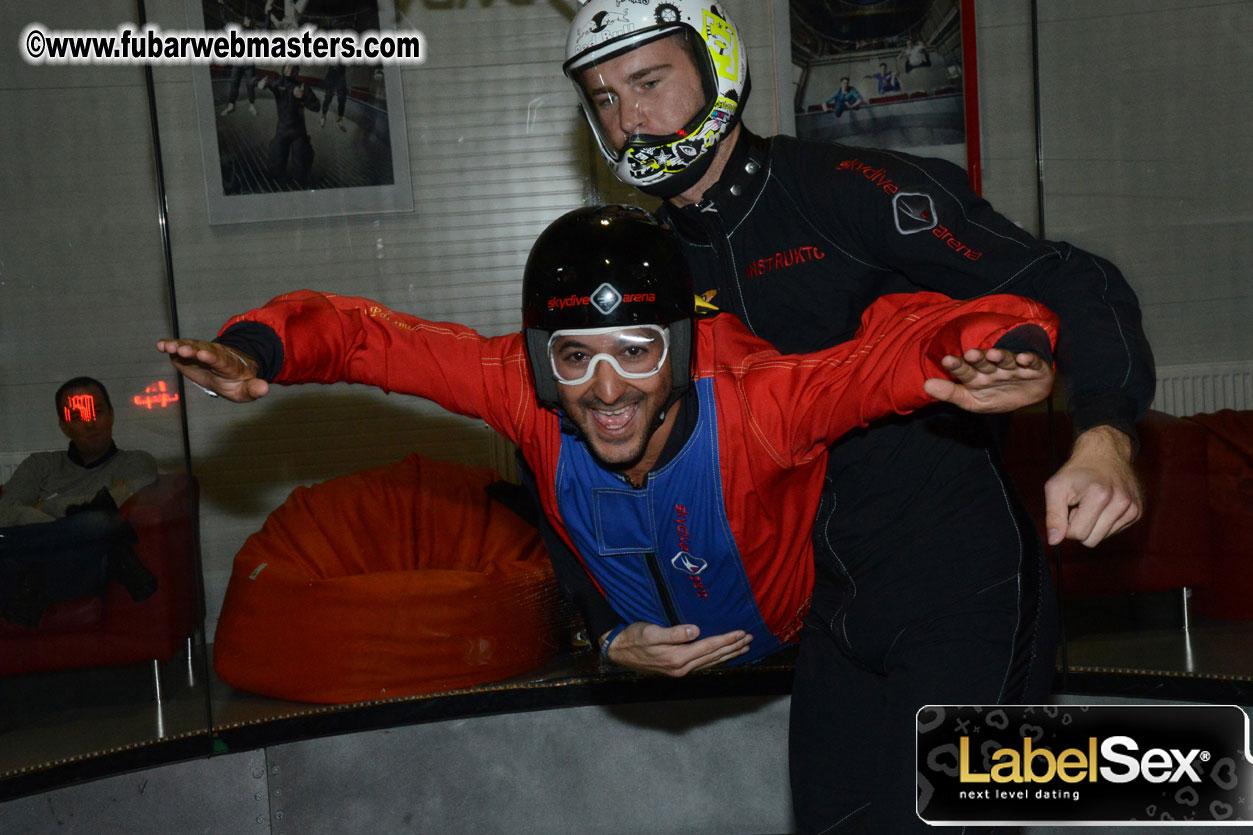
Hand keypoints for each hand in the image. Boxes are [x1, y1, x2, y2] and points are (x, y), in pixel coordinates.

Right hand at [155, 338, 269, 401]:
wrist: (231, 373)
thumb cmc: (239, 382)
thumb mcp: (248, 389)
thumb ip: (255, 389)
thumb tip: (264, 388)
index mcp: (229, 365)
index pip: (221, 360)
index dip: (212, 357)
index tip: (204, 354)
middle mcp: (214, 355)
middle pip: (203, 350)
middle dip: (193, 349)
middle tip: (182, 349)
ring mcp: (199, 353)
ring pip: (190, 347)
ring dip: (178, 346)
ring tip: (166, 346)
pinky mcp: (188, 355)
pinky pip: (179, 350)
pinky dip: (170, 346)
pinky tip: (160, 345)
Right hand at [603, 623, 752, 676]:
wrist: (619, 651)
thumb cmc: (633, 638)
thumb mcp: (651, 632)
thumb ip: (674, 633)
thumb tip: (695, 630)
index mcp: (677, 658)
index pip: (708, 647)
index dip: (726, 639)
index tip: (741, 632)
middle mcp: (682, 668)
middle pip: (713, 656)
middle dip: (733, 647)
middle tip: (750, 639)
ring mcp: (680, 670)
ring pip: (711, 662)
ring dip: (728, 654)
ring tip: (743, 647)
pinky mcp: (677, 669)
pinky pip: (703, 664)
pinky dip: (716, 659)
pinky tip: (722, 656)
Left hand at [924, 348, 1053, 412]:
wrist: (1029, 396)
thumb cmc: (996, 396)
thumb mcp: (972, 401)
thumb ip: (951, 394)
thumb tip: (926, 385)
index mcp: (976, 376)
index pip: (964, 370)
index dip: (957, 366)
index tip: (946, 360)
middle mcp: (993, 368)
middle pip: (984, 362)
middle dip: (978, 358)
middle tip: (970, 354)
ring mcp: (1013, 367)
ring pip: (1005, 359)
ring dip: (1000, 356)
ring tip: (994, 354)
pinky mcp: (1034, 367)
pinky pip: (1031, 362)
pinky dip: (1028, 360)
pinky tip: (1023, 358)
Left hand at [1044, 425, 1142, 546]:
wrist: (1105, 453)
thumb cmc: (1076, 471)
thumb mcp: (1056, 487)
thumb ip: (1053, 515)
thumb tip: (1054, 541)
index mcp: (1100, 495)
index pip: (1078, 534)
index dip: (1067, 525)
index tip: (1069, 507)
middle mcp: (1121, 502)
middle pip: (1091, 541)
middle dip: (1080, 527)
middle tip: (1080, 506)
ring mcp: (1133, 508)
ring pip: (1102, 538)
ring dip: (1092, 525)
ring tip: (1092, 504)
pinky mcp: (1138, 512)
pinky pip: (1113, 532)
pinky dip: (1104, 522)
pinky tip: (1103, 505)